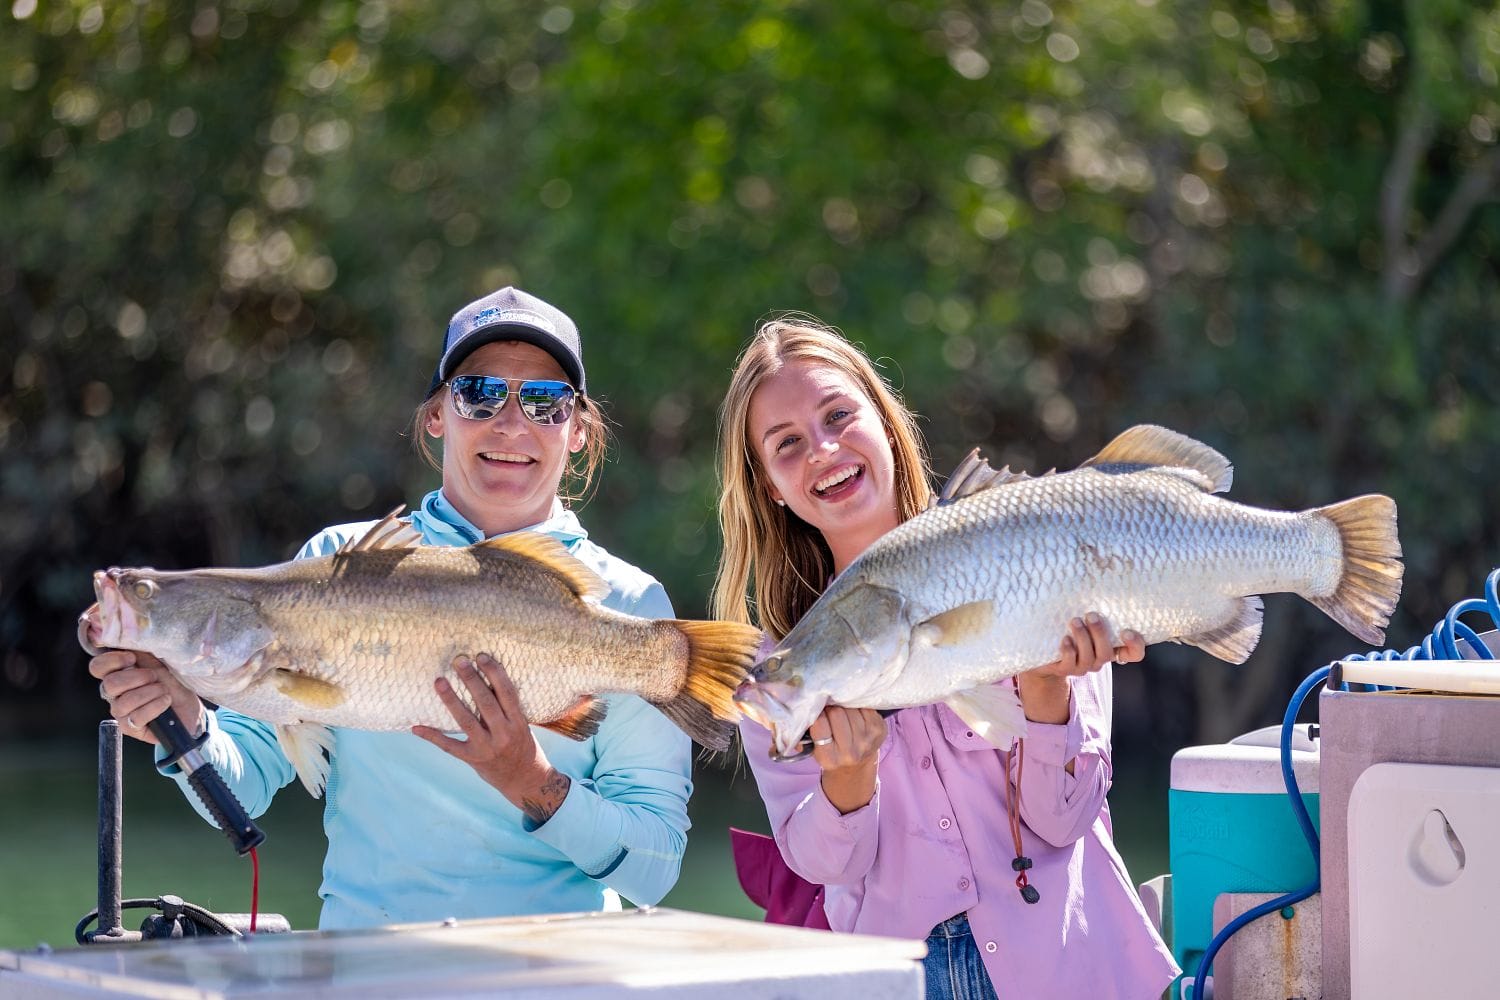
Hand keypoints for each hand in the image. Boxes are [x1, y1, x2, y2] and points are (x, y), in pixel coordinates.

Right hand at [89, 649, 205, 744]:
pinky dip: (155, 706)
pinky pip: (137, 716)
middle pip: (109, 684)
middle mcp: (114, 695)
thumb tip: (131, 636)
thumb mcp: (161, 665)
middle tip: (155, 677)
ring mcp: (121, 712)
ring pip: (124, 702)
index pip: (97, 667)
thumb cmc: (174, 685)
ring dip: (150, 693)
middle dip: (137, 678)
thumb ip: (144, 654)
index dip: (111, 661)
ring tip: (163, 691)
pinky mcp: (131, 728)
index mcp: (118, 675)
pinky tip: (166, 702)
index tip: (131, 659)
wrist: (190, 710)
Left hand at [413, 653, 569, 825]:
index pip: (506, 693)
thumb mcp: (521, 725)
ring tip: (439, 681)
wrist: (525, 780)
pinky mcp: (472, 759)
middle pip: (485, 703)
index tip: (481, 656)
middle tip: (459, 661)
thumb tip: (483, 678)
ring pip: (466, 721)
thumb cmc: (523, 745)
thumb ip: (505, 707)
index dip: (494, 673)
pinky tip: (416, 727)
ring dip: (451, 700)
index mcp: (518, 723)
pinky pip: (449, 745)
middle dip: (472, 680)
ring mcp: (486, 748)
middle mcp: (503, 734)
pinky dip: (432, 736)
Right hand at [810, 705, 885, 814]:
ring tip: (842, 712)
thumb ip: (802, 735)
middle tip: (830, 711)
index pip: (819, 724)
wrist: (855, 765)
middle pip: (837, 713)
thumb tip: (796, 717)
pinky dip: (858, 706)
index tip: (818, 713)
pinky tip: (855, 713)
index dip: (817, 714)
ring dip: (845, 706)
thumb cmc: (830, 752)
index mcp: (829, 759)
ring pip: (851, 708)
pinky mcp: (879, 730)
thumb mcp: (812, 749)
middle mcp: (850, 753)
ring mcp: (867, 741)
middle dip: (831, 708)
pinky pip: (865, 707)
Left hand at [1033, 612, 1143, 678]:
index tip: (1127, 631)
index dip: (1135, 646)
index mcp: (1111, 648)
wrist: (1045, 652)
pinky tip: (1065, 638)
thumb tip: (1100, 577)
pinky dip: (1068, 650)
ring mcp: (1082, 667)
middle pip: (1107, 653)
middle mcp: (1099, 660)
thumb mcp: (1086, 619)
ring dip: (1083, 637)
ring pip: (1089, 657)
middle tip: (1091, 615)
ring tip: (1074, 621)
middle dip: (1099, 633)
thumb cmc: (1071, 629)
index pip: (1134, 654)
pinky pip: (1070, 663)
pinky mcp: (1064, 669)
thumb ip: (1097, 608)